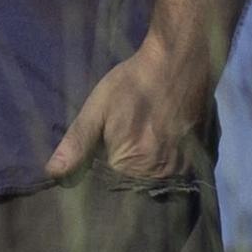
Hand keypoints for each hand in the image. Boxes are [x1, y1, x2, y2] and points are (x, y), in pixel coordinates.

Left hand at [45, 37, 210, 181]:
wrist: (181, 60)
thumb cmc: (135, 82)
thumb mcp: (99, 108)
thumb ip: (78, 143)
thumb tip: (52, 174)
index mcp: (132, 168)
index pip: (110, 190)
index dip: (102, 178)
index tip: (102, 162)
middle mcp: (161, 177)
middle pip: (136, 188)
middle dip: (126, 177)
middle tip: (125, 149)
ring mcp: (184, 170)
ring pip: (157, 183)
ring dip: (148, 172)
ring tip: (144, 147)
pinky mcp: (200, 160)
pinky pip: (178, 174)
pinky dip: (167, 166)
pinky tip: (163, 145)